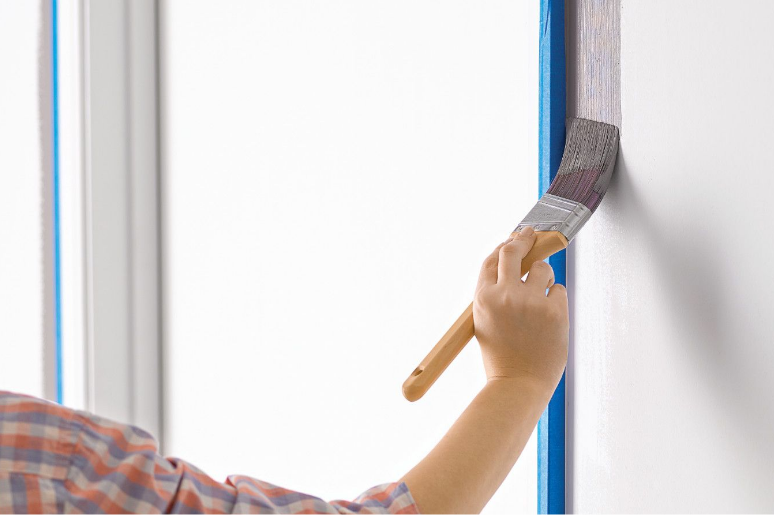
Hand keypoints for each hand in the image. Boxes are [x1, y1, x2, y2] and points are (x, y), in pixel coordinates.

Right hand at [473, 227, 568, 391]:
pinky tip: (548, 318)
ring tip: (539, 301)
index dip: (503, 246)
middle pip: (513, 251)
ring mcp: (531, 302)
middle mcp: (505, 295)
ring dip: (543, 278)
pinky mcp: (554, 310)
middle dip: (524, 239)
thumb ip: (493, 293)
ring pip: (543, 268)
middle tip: (531, 234)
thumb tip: (509, 264)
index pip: (491, 260)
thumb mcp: (484, 321)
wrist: (518, 384)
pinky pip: (558, 290)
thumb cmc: (502, 356)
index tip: (513, 238)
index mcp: (484, 298)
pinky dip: (555, 299)